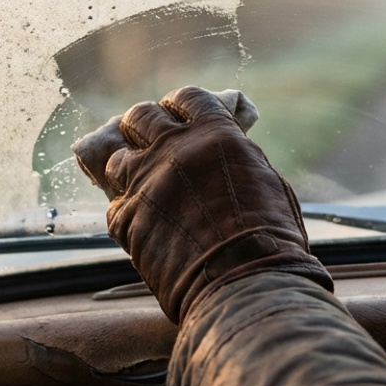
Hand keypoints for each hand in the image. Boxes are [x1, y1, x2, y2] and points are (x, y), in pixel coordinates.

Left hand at [72, 85, 331, 323]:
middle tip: (145, 139)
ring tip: (137, 183)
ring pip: (115, 158)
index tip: (176, 113)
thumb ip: (235, 159)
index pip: (186, 98)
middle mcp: (174, 150)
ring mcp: (145, 183)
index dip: (179, 105)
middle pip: (140, 117)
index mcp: (215, 135)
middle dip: (141, 125)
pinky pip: (113, 206)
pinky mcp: (126, 220)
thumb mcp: (266, 181)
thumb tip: (224, 154)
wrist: (246, 287)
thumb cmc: (272, 239)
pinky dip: (126, 213)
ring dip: (126, 167)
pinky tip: (140, 225)